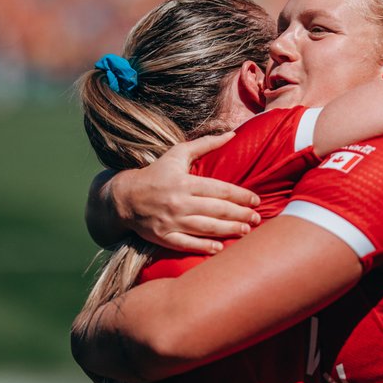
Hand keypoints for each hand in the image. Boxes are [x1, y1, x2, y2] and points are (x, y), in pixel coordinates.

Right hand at [108, 133, 260, 253]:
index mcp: (185, 182)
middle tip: (257, 218)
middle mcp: (179, 202)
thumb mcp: (177, 154)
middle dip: (241, 215)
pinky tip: (219, 248)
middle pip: (217, 210)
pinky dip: (203, 247)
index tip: (256, 200)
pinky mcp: (163, 237)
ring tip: (246, 231)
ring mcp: (171, 221)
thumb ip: (205, 144)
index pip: (220, 190)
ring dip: (229, 230)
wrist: (124, 197)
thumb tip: (232, 134)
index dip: (241, 196)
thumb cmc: (156, 173)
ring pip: (206, 228)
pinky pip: (186, 244)